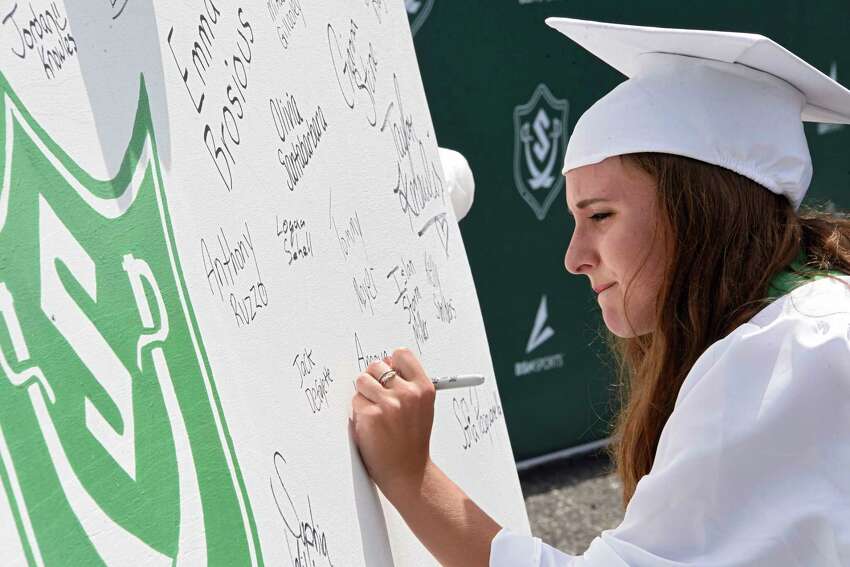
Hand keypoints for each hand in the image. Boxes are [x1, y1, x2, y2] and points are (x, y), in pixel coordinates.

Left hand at [351, 347, 435, 496]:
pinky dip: (358, 412)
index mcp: (423, 387)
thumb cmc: (411, 440)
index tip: (388, 375)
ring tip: (375, 412)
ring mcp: (389, 404)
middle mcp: (408, 393)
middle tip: (378, 399)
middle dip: (373, 380)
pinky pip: (355, 401)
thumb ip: (407, 383)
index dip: (390, 363)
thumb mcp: (421, 407)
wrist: (407, 472)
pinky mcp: (371, 416)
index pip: (400, 354)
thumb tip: (384, 363)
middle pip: (376, 365)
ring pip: (362, 381)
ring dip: (363, 395)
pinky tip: (371, 425)